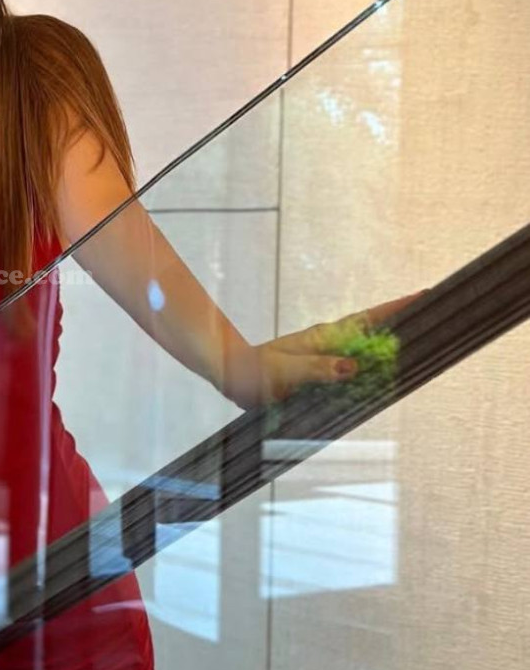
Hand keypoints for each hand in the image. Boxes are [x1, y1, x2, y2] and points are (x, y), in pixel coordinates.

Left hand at [225, 288, 429, 408]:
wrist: (233, 375)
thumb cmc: (255, 373)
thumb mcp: (286, 373)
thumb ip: (317, 370)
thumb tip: (353, 366)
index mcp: (324, 338)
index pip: (367, 319)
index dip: (396, 308)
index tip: (424, 294)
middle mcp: (329, 342)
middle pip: (374, 326)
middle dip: (403, 317)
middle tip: (436, 309)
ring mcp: (326, 353)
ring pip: (366, 343)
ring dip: (391, 338)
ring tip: (422, 334)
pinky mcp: (321, 368)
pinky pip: (355, 361)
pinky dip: (374, 359)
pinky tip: (385, 365)